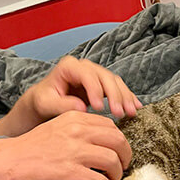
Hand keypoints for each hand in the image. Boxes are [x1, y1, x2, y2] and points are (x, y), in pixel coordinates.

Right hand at [0, 110, 131, 179]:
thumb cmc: (29, 148)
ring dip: (117, 175)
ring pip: (113, 162)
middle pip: (118, 141)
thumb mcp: (55, 128)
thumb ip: (77, 130)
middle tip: (121, 167)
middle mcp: (77, 131)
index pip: (111, 126)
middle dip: (125, 157)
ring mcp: (74, 152)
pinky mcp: (70, 174)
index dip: (119, 142)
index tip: (117, 153)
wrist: (6, 162)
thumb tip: (101, 142)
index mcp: (74, 118)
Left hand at [26, 55, 142, 120]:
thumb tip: (83, 108)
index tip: (99, 108)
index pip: (87, 75)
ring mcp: (95, 74)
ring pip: (114, 81)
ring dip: (125, 97)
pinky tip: (135, 107)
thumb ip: (62, 105)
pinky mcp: (102, 84)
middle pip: (104, 76)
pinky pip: (118, 88)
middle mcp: (84, 67)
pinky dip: (128, 97)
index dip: (95, 90)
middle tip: (119, 113)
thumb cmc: (43, 101)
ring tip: (131, 113)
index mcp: (69, 67)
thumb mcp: (46, 104)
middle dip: (115, 95)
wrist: (44, 102)